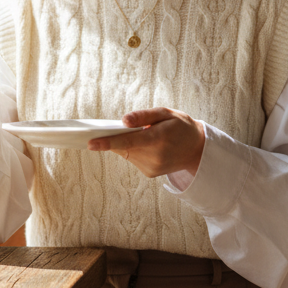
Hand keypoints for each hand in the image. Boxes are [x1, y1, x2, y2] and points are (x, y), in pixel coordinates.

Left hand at [88, 107, 204, 178]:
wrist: (197, 149)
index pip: (128, 141)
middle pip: (124, 146)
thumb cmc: (181, 126)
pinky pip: (133, 158)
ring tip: (146, 135)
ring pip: (127, 153)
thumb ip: (144, 115)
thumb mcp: (166, 113)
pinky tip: (148, 146)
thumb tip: (123, 121)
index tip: (90, 144)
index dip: (107, 142)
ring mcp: (152, 168)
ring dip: (128, 143)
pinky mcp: (150, 174)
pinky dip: (134, 150)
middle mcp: (154, 156)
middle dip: (116, 137)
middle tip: (122, 127)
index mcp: (158, 138)